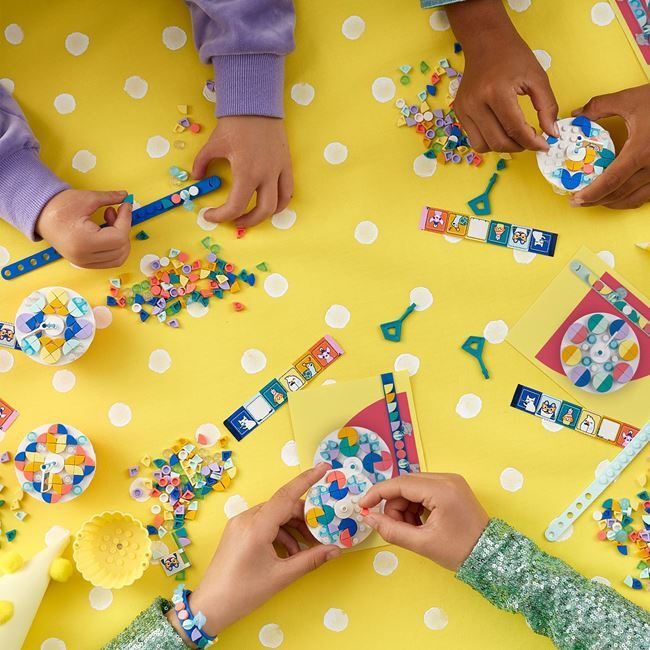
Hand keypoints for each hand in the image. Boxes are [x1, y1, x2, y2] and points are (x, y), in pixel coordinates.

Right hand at [35, 189, 130, 267]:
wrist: (39, 216)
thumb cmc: (58, 206)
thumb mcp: (86, 198)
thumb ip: (109, 198)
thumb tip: (125, 196)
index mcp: (84, 242)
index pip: (118, 237)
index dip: (126, 220)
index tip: (126, 205)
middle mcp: (84, 257)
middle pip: (121, 248)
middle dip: (124, 229)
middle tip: (116, 211)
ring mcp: (84, 262)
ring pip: (118, 258)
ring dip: (121, 239)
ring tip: (110, 219)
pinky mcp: (84, 263)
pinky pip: (109, 260)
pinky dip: (115, 247)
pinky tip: (107, 230)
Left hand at [172, 464, 339, 641]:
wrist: (209, 607)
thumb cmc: (244, 593)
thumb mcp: (281, 577)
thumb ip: (310, 560)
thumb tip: (336, 550)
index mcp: (256, 526)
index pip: (286, 495)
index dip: (307, 479)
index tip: (324, 468)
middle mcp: (247, 518)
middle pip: (283, 506)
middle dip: (305, 518)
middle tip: (322, 533)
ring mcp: (240, 523)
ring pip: (275, 515)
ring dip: (293, 528)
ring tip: (306, 550)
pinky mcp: (237, 531)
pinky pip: (264, 523)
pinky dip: (280, 533)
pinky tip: (289, 553)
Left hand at [192, 116, 292, 227]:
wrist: (255, 104)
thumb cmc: (234, 123)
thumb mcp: (213, 144)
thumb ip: (202, 163)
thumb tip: (197, 178)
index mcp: (246, 172)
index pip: (235, 206)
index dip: (221, 216)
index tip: (210, 215)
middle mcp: (266, 175)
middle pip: (261, 212)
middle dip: (245, 221)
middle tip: (233, 220)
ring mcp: (279, 171)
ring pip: (278, 205)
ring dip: (264, 215)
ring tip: (252, 215)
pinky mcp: (286, 165)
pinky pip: (288, 191)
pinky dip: (281, 203)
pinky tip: (271, 205)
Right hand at [359, 473, 488, 570]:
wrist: (492, 557)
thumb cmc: (460, 551)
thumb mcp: (423, 544)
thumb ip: (392, 530)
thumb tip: (369, 518)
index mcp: (441, 490)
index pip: (400, 484)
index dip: (378, 493)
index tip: (362, 505)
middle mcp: (446, 478)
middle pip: (405, 484)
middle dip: (394, 505)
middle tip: (396, 528)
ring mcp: (451, 481)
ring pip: (413, 487)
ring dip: (405, 507)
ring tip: (412, 530)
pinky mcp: (452, 487)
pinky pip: (424, 490)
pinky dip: (416, 506)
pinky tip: (420, 523)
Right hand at [447, 0, 557, 151]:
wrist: (485, 42)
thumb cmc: (512, 56)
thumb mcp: (537, 77)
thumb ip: (547, 107)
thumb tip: (552, 133)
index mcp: (497, 92)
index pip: (515, 129)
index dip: (533, 142)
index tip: (544, 145)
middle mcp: (476, 103)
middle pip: (498, 142)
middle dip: (519, 146)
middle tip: (531, 141)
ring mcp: (464, 109)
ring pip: (483, 146)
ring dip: (502, 146)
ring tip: (515, 137)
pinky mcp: (460, 113)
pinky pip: (475, 139)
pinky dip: (490, 140)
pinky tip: (501, 130)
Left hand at [570, 84, 649, 208]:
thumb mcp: (631, 99)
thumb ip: (600, 106)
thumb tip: (578, 114)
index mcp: (641, 151)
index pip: (612, 180)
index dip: (592, 193)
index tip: (576, 199)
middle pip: (620, 193)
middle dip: (596, 201)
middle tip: (578, 201)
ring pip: (634, 198)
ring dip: (612, 203)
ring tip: (594, 201)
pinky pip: (647, 195)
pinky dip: (629, 199)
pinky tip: (617, 196)